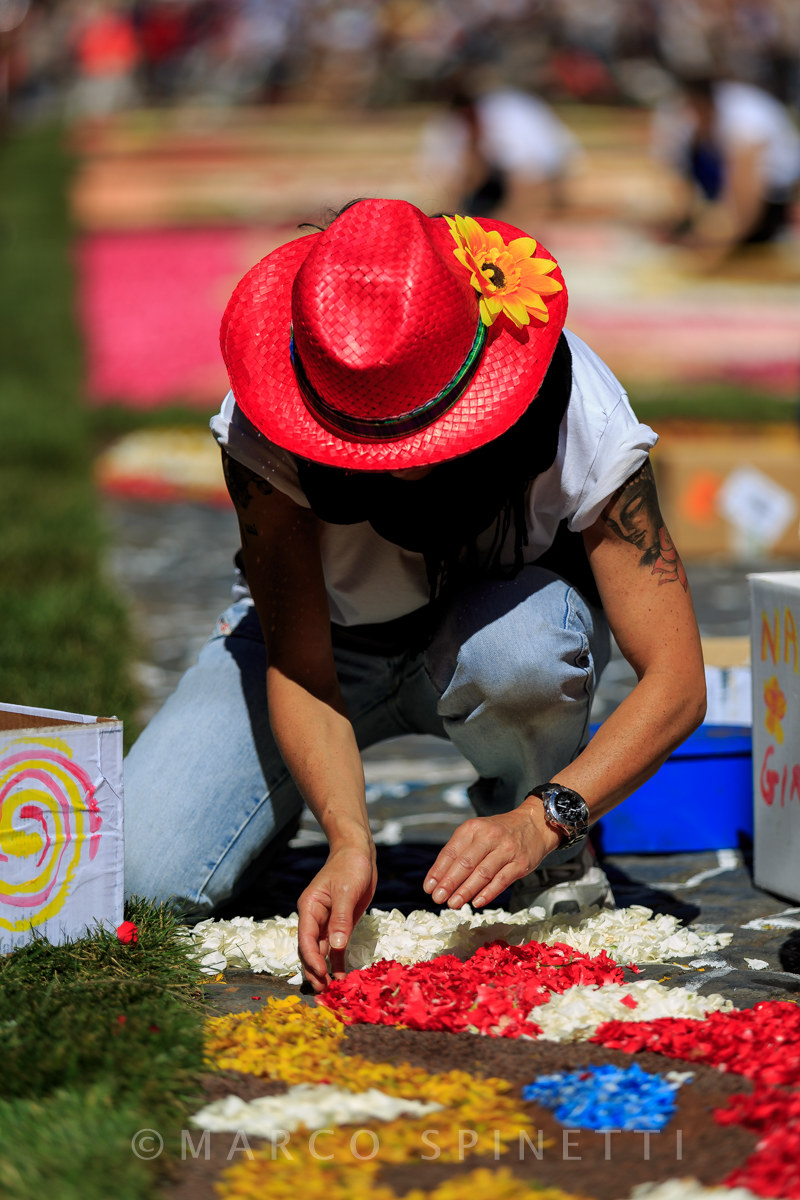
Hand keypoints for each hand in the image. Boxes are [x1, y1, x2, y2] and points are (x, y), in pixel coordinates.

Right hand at [297, 844, 376, 992]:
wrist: (358, 853)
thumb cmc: (350, 866)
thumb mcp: (346, 891)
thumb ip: (341, 919)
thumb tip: (335, 947)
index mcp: (310, 907)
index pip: (305, 938)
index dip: (311, 958)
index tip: (320, 973)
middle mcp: (314, 917)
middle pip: (309, 949)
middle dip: (313, 970)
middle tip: (323, 991)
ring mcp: (326, 923)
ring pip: (320, 951)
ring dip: (323, 969)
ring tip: (328, 990)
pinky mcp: (340, 925)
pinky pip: (335, 948)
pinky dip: (336, 962)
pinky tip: (339, 977)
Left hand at [423, 803, 560, 909]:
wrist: (534, 824)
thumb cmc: (500, 832)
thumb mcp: (477, 832)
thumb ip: (460, 851)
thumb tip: (439, 877)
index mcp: (473, 828)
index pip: (451, 851)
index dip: (438, 871)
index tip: (429, 887)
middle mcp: (490, 836)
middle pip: (465, 863)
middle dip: (449, 883)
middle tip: (438, 898)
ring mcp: (507, 850)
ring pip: (482, 873)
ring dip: (465, 891)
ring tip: (453, 903)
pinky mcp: (520, 863)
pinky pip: (501, 881)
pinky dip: (487, 893)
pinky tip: (476, 902)